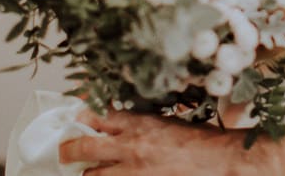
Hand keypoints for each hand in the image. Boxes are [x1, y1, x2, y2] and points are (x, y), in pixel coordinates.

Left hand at [59, 107, 249, 175]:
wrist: (218, 161)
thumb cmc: (199, 140)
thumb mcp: (166, 121)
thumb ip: (138, 122)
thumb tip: (115, 122)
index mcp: (138, 123)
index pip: (96, 115)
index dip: (82, 116)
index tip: (77, 118)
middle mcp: (130, 145)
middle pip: (82, 146)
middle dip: (69, 149)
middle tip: (65, 152)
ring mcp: (132, 171)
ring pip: (91, 175)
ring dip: (89, 173)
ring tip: (89, 171)